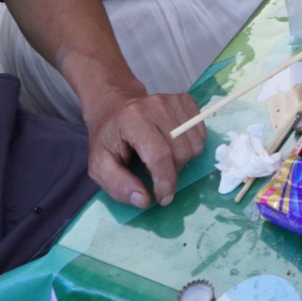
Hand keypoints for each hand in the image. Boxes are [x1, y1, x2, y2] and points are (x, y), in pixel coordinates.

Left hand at [85, 88, 205, 209]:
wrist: (115, 107)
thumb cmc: (108, 138)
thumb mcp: (100, 166)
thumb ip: (118, 185)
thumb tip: (144, 200)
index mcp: (132, 119)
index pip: (159, 155)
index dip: (164, 182)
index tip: (162, 198)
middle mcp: (156, 105)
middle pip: (181, 151)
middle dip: (172, 173)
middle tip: (154, 174)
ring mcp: (174, 100)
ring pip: (195, 144)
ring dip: (183, 161)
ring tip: (162, 159)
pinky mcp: (186, 100)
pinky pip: (201, 133)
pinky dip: (191, 147)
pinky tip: (173, 146)